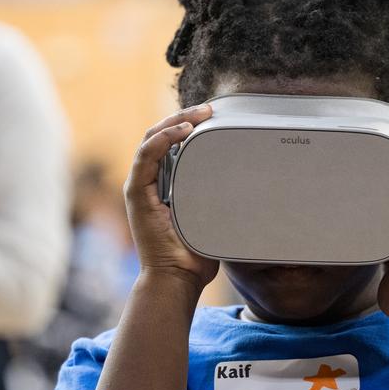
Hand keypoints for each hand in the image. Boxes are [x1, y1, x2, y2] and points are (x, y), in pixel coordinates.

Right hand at [124, 105, 218, 292]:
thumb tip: (252, 188)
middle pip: (160, 136)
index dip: (189, 126)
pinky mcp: (136, 194)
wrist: (177, 280)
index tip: (215, 117)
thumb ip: (220, 201)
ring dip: (175, 121)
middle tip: (211, 109)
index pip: (170, 144)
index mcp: (163, 186)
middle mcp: (148, 183)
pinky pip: (145, 156)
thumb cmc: (195, 257)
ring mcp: (140, 187)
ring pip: (151, 139)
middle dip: (184, 117)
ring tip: (200, 114)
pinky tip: (183, 131)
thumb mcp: (212, 218)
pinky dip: (162, 139)